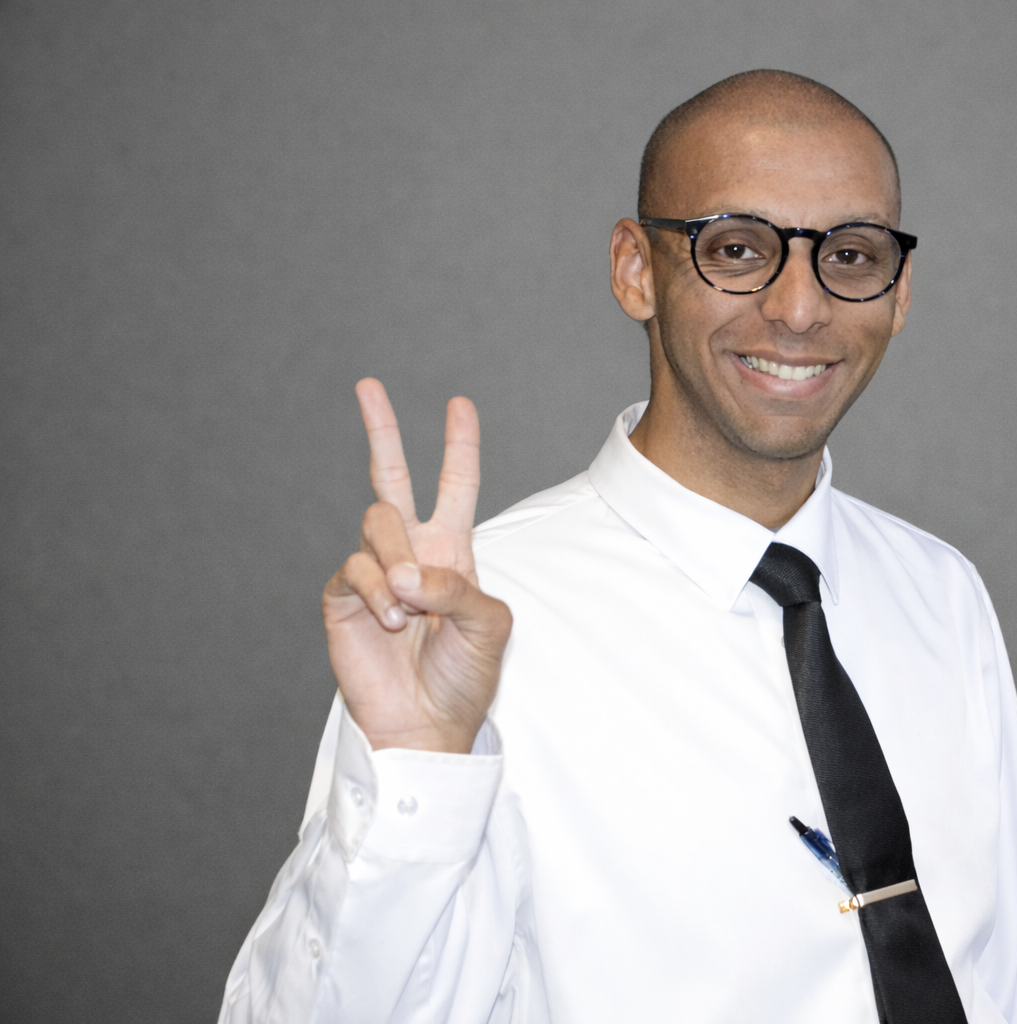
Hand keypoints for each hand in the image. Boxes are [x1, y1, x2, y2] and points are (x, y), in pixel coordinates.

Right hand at [321, 379, 511, 753]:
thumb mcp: (489, 625)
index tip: (460, 405)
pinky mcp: (343, 597)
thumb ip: (458, 587)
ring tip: (411, 609)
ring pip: (377, 523)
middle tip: (369, 385)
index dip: (459, 447)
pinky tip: (392, 620)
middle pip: (391, 477)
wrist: (427, 723)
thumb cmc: (464, 676)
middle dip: (381, 430)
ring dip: (398, 560)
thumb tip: (408, 571)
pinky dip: (377, 591)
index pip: (455, 486)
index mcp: (453, 551)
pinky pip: (355, 568)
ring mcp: (374, 572)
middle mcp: (411, 552)